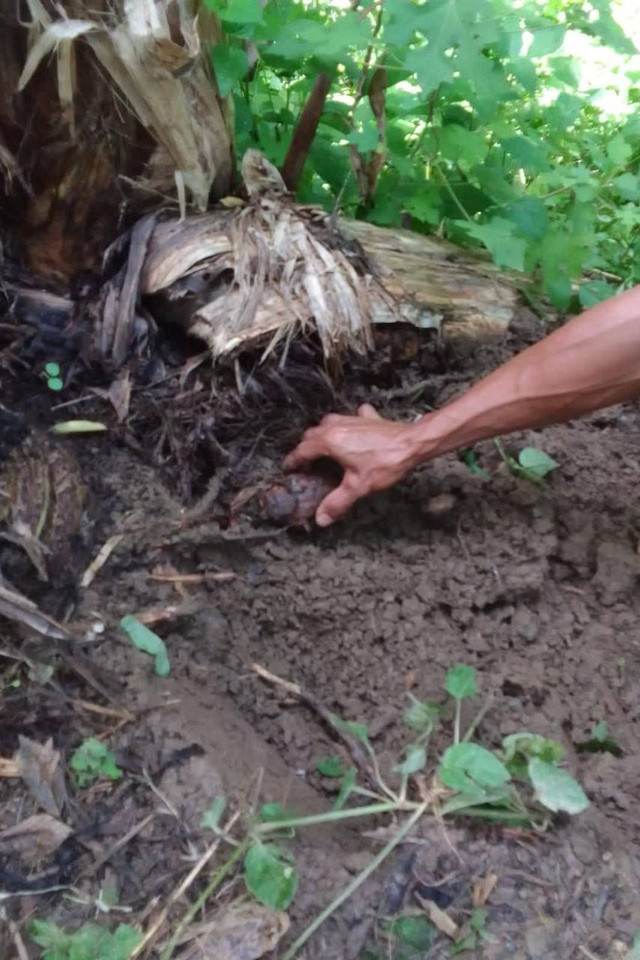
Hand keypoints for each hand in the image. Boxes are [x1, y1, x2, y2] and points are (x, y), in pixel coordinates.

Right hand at [283, 404, 417, 525]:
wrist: (412, 443)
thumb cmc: (384, 462)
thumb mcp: (358, 486)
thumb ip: (337, 502)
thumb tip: (321, 518)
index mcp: (329, 441)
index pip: (302, 450)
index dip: (293, 460)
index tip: (288, 468)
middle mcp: (336, 426)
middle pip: (312, 435)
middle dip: (306, 447)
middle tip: (306, 462)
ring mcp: (352, 419)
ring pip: (328, 423)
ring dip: (323, 434)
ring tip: (324, 447)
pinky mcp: (368, 419)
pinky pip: (353, 417)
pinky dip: (349, 423)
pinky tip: (354, 429)